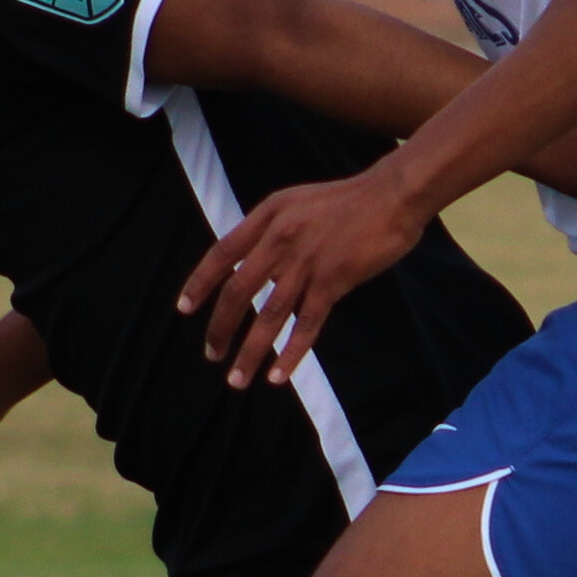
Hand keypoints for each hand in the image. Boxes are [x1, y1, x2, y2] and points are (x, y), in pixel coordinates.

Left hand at [178, 162, 439, 390]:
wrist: (391, 196)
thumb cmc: (347, 200)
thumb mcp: (296, 202)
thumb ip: (270, 230)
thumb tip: (250, 265)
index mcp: (267, 216)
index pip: (221, 253)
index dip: (199, 283)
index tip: (184, 309)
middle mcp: (280, 239)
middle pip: (238, 291)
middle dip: (219, 328)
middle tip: (211, 354)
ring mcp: (306, 262)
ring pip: (268, 316)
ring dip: (249, 351)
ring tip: (236, 379)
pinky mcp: (333, 281)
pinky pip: (306, 324)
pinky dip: (291, 353)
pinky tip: (278, 376)